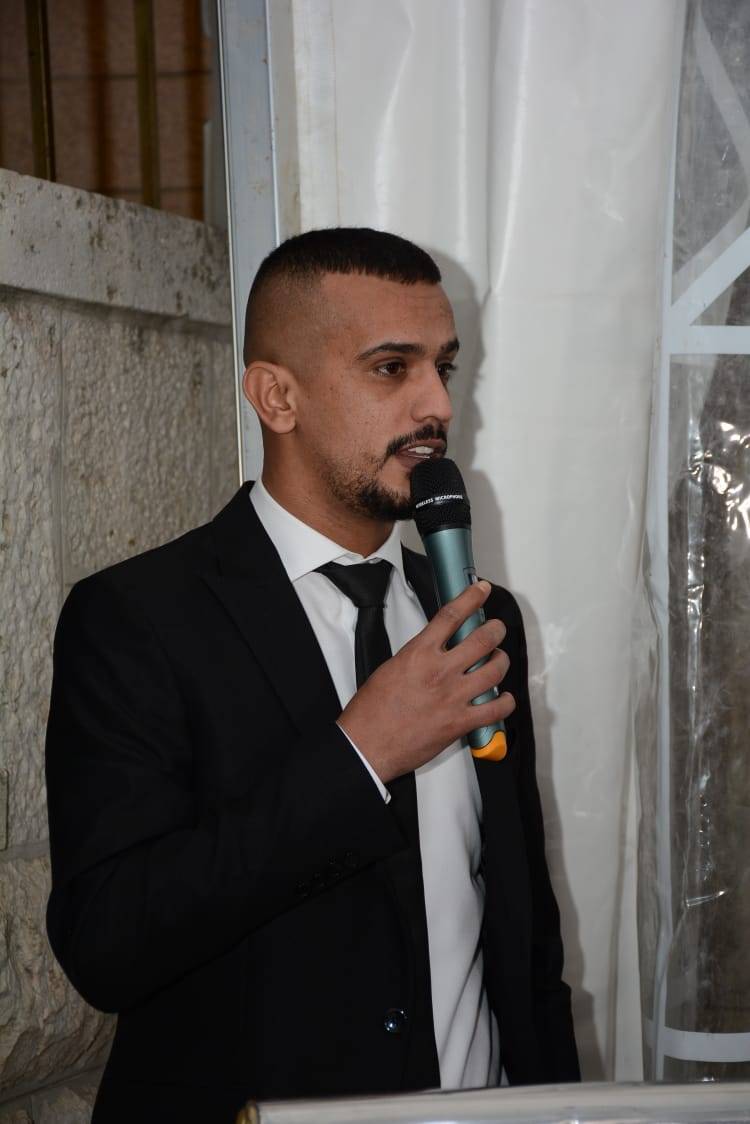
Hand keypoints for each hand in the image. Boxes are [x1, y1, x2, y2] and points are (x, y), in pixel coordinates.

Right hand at [338, 580, 514, 782]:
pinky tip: (504, 698)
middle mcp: (440, 672)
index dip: (471, 597)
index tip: (481, 590)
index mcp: (419, 654)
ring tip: (499, 659)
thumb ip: (417, 656)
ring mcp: (453, 697)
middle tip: (496, 628)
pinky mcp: (460, 723)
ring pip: (495, 670)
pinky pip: (496, 709)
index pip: (451, 616)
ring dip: (501, 661)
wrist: (367, 744)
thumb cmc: (372, 711)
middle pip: (482, 639)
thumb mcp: (391, 667)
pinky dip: (505, 701)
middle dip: (495, 629)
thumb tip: (435, 649)